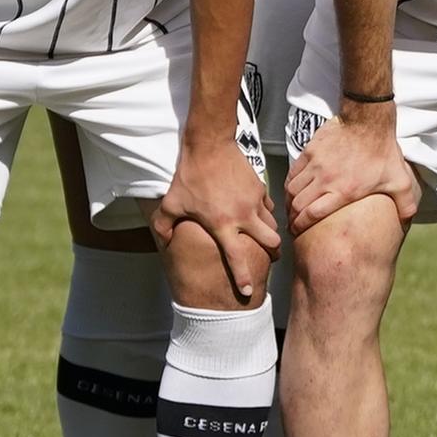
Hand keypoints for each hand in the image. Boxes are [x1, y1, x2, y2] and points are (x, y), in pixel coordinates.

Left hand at [152, 139, 280, 304]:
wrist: (209, 144)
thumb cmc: (190, 176)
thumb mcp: (171, 203)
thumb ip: (164, 225)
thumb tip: (162, 241)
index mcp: (222, 225)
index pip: (237, 258)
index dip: (243, 277)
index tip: (248, 292)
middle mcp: (243, 216)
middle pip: (271, 242)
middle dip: (272, 254)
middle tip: (270, 259)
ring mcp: (254, 201)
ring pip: (273, 225)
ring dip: (271, 234)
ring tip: (266, 238)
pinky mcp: (260, 187)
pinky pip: (269, 206)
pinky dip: (267, 213)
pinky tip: (259, 213)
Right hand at [285, 108, 418, 236]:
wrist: (368, 120)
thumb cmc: (382, 150)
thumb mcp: (398, 180)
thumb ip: (404, 203)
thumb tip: (407, 220)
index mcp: (343, 191)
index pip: (311, 215)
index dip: (300, 226)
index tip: (297, 232)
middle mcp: (325, 180)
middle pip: (297, 205)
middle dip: (292, 218)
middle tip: (293, 224)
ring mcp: (315, 165)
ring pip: (292, 189)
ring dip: (289, 202)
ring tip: (291, 210)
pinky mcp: (310, 152)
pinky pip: (292, 173)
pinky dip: (289, 184)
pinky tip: (292, 190)